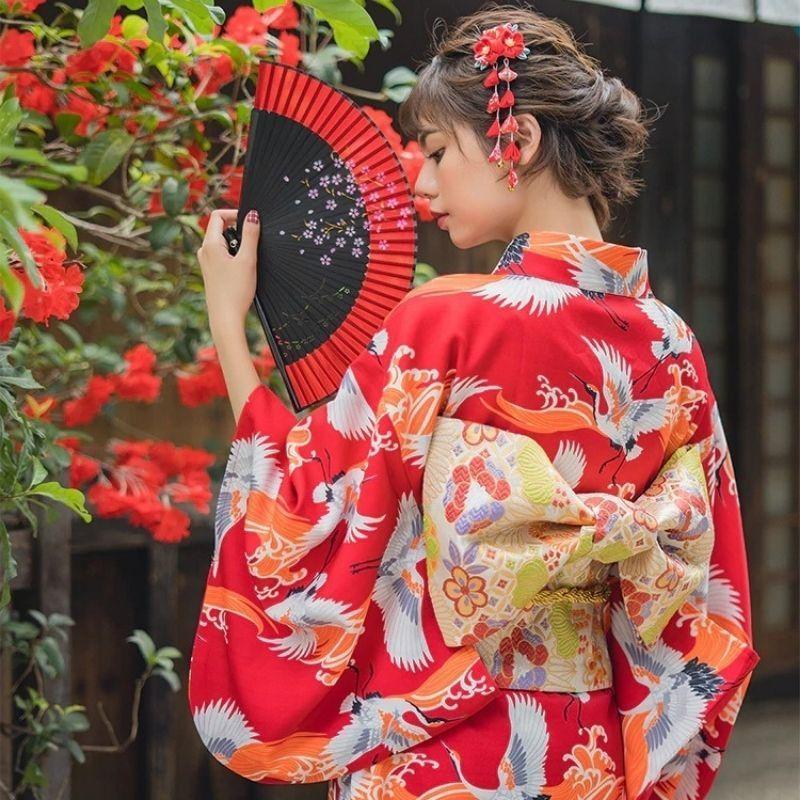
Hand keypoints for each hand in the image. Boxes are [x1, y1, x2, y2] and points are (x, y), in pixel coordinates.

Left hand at [196, 207, 260, 332]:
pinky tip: (242, 271)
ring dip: (236, 245)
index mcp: (210, 244)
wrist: (226, 318)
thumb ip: (251, 235)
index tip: (250, 222)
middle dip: (237, 231)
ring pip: (222, 243)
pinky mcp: (211, 272)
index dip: (234, 213)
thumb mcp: (247, 260)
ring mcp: (206, 262)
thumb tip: (253, 215)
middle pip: (220, 228)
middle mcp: (204, 251)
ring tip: (247, 261)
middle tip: (252, 245)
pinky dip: (233, 256)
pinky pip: (221, 255)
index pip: (218, 215)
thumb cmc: (236, 291)